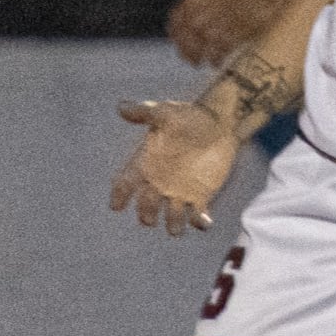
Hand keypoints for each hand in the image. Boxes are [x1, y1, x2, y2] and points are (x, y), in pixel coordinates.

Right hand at [111, 96, 242, 232]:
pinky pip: (196, 217)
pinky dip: (199, 223)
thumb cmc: (189, 116)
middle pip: (145, 205)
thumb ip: (145, 112)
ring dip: (171, 225)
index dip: (119, 195)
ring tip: (175, 227)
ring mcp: (179, 192)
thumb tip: (121, 107)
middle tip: (149, 217)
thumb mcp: (166, 112)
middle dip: (146, 213)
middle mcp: (159, 182)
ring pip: (170, 218)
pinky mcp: (200, 197)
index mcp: (145, 163)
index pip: (126, 182)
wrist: (219, 123)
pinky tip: (204, 220)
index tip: (117, 205)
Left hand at [166, 0, 291, 70]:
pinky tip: (220, 63)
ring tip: (204, 61)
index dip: (176, 25)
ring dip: (199, 53)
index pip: (183, 8)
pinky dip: (217, 58)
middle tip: (190, 57)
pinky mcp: (241, 32)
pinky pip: (219, 49)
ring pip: (200, 39)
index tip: (176, 36)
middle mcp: (220, 3)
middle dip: (185, 44)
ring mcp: (230, 17)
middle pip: (188, 27)